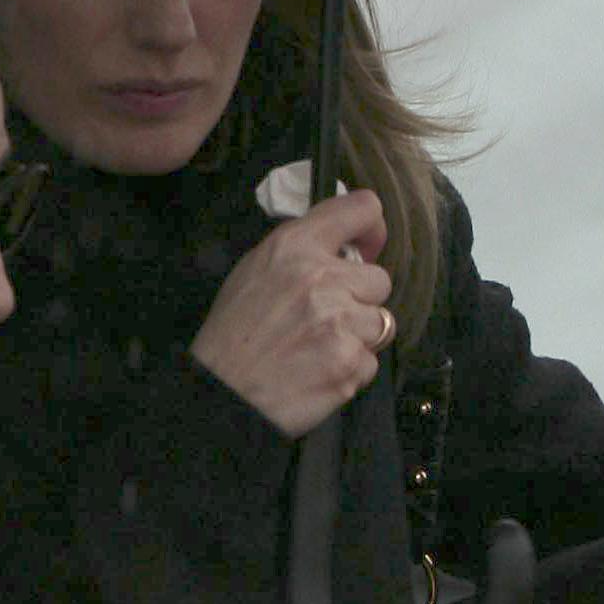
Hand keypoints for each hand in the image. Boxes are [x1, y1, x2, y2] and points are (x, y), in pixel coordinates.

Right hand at [190, 189, 394, 436]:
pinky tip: (319, 372)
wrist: (222, 394)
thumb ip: (302, 253)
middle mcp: (324, 278)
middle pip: (380, 279)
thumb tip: (346, 251)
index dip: (370, 229)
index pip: (362, 209)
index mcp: (296, 246)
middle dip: (359, 298)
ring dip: (358, 335)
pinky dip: (350, 369)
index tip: (365, 249)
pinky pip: (370, 362)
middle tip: (325, 317)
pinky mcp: (351, 364)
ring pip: (381, 322)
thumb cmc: (233, 333)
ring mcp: (341, 323)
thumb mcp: (255, 269)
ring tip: (320, 347)